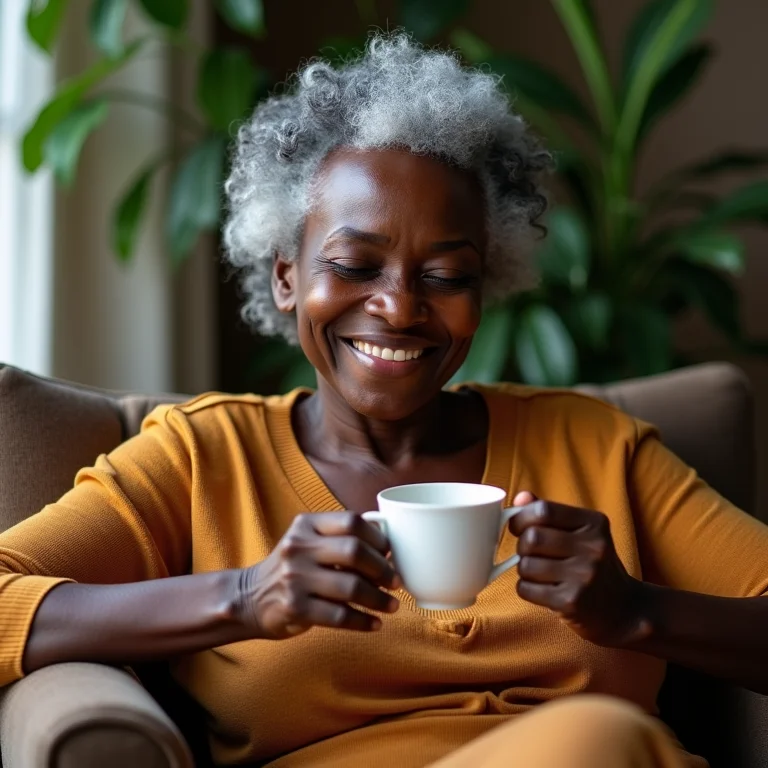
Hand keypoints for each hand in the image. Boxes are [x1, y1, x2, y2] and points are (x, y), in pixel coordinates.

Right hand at [235, 512, 400, 639]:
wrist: (249, 598)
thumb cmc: (292, 569)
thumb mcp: (307, 542)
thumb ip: (339, 538)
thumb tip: (388, 548)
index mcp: (306, 524)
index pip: (351, 521)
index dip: (378, 537)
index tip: (390, 552)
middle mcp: (299, 547)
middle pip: (354, 552)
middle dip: (383, 569)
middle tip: (396, 582)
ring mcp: (295, 577)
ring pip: (351, 587)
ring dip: (379, 599)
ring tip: (393, 605)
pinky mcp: (295, 607)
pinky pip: (339, 616)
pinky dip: (363, 621)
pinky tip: (375, 624)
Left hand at [510, 492, 650, 647]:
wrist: (623, 609)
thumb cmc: (592, 564)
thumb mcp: (579, 532)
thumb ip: (549, 513)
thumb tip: (520, 497)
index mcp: (595, 523)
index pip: (544, 510)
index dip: (521, 517)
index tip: (518, 527)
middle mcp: (594, 547)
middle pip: (532, 538)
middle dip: (523, 547)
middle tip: (532, 554)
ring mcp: (584, 576)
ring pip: (526, 565)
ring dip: (524, 570)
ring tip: (541, 574)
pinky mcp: (572, 602)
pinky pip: (526, 589)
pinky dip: (526, 589)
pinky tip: (544, 590)